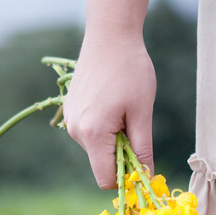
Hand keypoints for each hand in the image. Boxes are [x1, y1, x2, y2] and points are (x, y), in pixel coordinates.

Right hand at [62, 0, 156, 188]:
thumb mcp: (142, 111)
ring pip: (95, 147)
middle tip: (135, 125)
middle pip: (100, 163)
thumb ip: (143, 147)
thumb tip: (146, 175)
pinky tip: (111, 101)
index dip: (125, 178)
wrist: (108, 36)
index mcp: (93, 134)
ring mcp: (70, 121)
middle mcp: (75, 131)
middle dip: (120, 154)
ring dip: (112, 138)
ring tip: (123, 108)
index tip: (142, 165)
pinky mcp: (70, 111)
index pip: (105, 177)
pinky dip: (103, 127)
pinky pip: (89, 132)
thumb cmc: (130, 70)